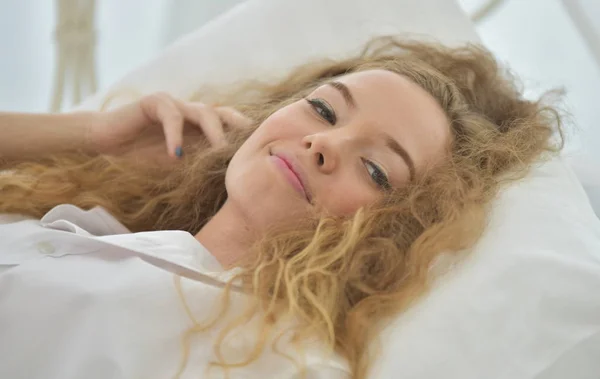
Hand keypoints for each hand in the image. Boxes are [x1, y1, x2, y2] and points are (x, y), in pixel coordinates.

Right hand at [89, 92, 251, 160]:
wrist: (106, 144)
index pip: (230, 126)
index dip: (244, 137)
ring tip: (219, 152)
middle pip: (224, 114)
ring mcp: (176, 105)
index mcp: (200, 127)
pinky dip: (176, 136)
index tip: (259, 154)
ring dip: (214, 133)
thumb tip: (229, 182)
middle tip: (248, 149)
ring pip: (204, 112)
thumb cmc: (142, 157)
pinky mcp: (155, 102)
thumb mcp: (177, 165)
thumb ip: (199, 165)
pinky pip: (172, 116)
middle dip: (239, 129)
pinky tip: (174, 155)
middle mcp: (192, 112)